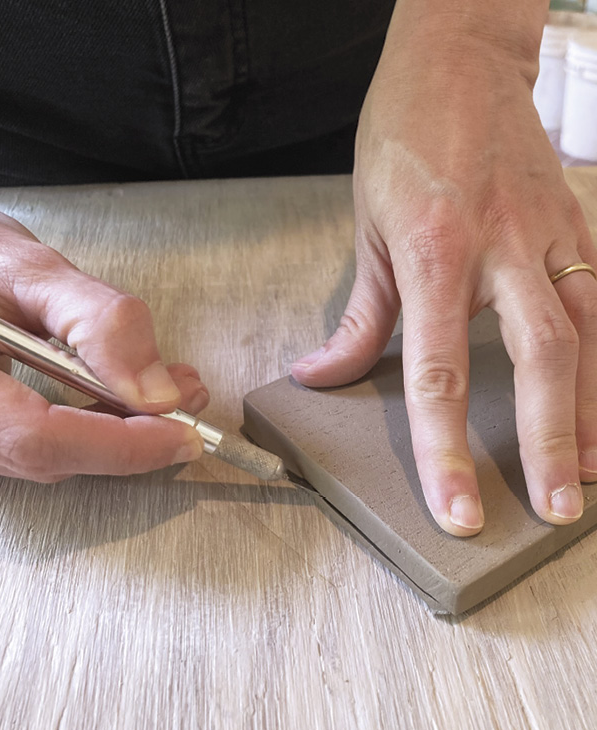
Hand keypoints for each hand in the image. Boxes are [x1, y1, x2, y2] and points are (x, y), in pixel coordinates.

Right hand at [0, 211, 208, 481]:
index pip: (41, 439)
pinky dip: (99, 423)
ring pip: (56, 456)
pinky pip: (49, 443)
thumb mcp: (32, 274)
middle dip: (136, 435)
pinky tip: (133, 397)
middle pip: (54, 456)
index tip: (180, 431)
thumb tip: (156, 388)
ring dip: (124, 429)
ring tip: (175, 390)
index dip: (121, 444)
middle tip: (189, 401)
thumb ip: (99, 324)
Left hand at [292, 11, 596, 535]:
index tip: (459, 509)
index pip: (439, 374)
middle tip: (554, 510)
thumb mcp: (367, 230)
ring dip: (595, 413)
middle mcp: (503, 249)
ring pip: (590, 335)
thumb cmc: (404, 141)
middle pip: (542, 362)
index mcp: (435, 254)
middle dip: (549, 443)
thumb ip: (357, 318)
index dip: (447, 450)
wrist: (459, 60)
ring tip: (589, 476)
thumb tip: (320, 377)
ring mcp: (551, 236)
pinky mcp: (578, 226)